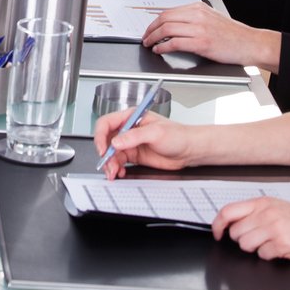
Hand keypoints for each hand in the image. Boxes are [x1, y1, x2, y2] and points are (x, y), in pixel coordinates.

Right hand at [90, 109, 206, 177]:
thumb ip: (134, 136)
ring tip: (114, 172)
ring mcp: (131, 143)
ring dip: (110, 164)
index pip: (107, 123)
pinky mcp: (134, 155)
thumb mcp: (156, 133)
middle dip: (105, 154)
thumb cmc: (178, 135)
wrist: (189, 150)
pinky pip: (119, 162)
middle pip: (106, 140)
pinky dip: (117, 168)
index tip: (103, 149)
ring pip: (111, 153)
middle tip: (109, 165)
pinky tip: (120, 172)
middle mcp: (129, 129)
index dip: (100, 136)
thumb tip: (116, 141)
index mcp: (131, 117)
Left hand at [140, 2, 280, 69]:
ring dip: (153, 38)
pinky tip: (159, 50)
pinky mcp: (201, 43)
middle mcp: (197, 15)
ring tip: (149, 44)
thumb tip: (173, 24)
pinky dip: (163, 46)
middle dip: (150, 29)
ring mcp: (199, 29)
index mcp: (198, 7)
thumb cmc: (232, 34)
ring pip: (167, 29)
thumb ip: (193, 18)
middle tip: (145, 37)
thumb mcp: (211, 18)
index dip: (154, 21)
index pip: (168, 11)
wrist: (249, 43)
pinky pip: (174, 43)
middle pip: (164, 18)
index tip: (149, 28)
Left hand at [213, 197, 289, 261]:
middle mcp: (267, 213)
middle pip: (235, 233)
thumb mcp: (281, 209)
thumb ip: (258, 212)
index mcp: (264, 202)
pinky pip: (262, 255)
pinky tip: (283, 250)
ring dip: (257, 249)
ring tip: (273, 244)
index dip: (217, 225)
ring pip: (246, 245)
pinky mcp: (282, 243)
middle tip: (261, 240)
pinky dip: (271, 256)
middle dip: (244, 241)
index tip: (217, 234)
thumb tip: (235, 222)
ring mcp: (274, 228)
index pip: (228, 211)